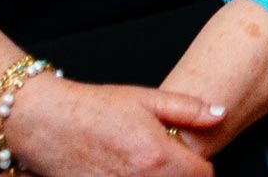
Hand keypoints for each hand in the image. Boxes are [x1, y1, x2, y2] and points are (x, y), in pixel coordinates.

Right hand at [1, 76, 225, 176]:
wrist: (46, 122)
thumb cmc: (94, 108)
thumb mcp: (145, 99)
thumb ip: (188, 109)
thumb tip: (220, 114)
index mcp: (159, 156)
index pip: (203, 176)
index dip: (201, 167)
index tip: (191, 159)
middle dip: (179, 176)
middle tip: (167, 162)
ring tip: (144, 165)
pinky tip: (125, 172)